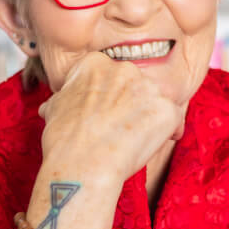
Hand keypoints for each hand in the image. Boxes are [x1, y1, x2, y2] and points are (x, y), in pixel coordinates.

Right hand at [37, 52, 184, 186]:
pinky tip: (152, 145)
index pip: (110, 77)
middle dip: (131, 106)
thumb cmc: (64, 141)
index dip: (108, 99)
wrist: (81, 165)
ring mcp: (148, 88)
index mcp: (94, 64)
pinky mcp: (166, 109)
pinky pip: (174, 119)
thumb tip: (53, 106)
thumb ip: (63, 100)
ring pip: (156, 101)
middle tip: (120, 131)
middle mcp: (123, 68)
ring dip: (149, 118)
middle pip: (135, 87)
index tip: (104, 116)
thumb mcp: (54, 111)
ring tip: (133, 141)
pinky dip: (168, 132)